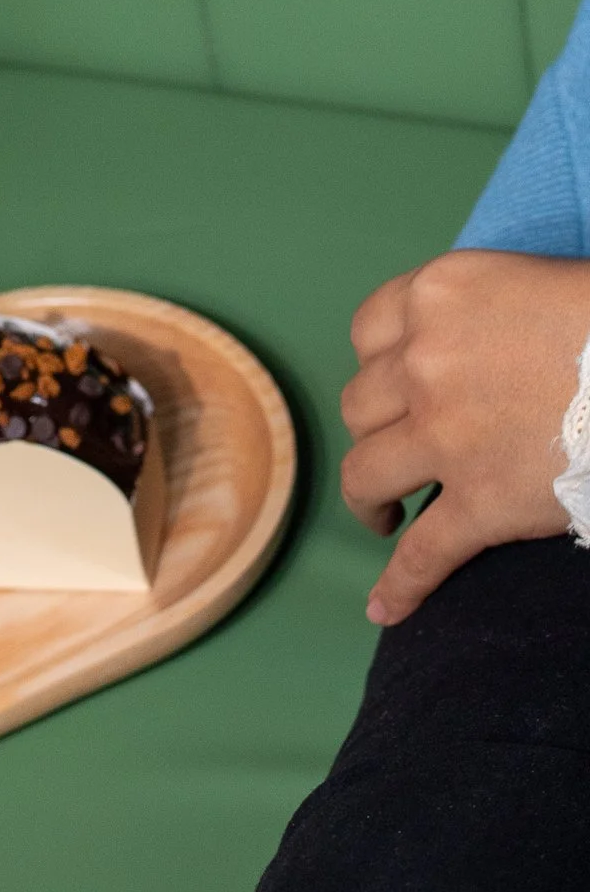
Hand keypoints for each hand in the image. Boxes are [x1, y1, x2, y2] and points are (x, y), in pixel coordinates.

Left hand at [340, 248, 589, 623]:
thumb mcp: (529, 281)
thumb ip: (479, 312)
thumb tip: (472, 347)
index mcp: (436, 295)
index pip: (370, 331)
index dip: (381, 364)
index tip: (394, 387)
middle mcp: (423, 360)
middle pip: (362, 402)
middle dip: (378, 428)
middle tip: (402, 448)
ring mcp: (445, 434)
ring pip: (366, 470)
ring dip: (368, 495)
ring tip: (384, 512)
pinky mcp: (482, 501)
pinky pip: (424, 552)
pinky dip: (399, 585)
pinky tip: (383, 609)